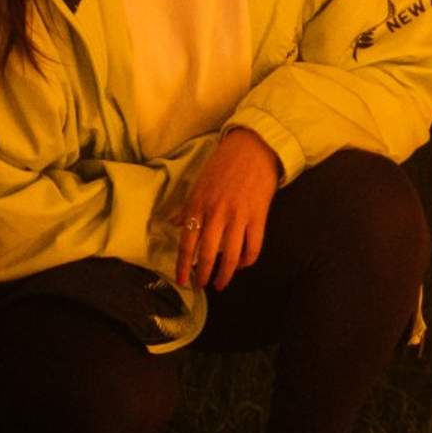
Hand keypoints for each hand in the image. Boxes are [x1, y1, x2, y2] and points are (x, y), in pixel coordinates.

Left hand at [170, 129, 279, 288]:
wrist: (253, 148)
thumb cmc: (223, 163)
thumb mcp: (199, 183)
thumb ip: (187, 206)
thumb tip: (173, 223)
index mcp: (198, 205)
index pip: (187, 243)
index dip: (183, 265)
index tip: (182, 280)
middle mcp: (217, 214)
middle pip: (207, 254)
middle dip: (203, 274)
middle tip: (201, 285)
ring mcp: (239, 216)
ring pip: (231, 256)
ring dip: (225, 274)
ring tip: (220, 284)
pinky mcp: (258, 217)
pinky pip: (253, 247)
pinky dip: (247, 261)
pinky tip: (241, 266)